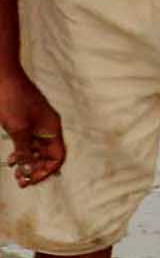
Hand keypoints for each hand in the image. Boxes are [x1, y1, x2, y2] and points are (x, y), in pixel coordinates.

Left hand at [0, 70, 66, 188]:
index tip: (31, 180)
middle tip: (21, 181)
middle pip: (48, 155)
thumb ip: (25, 149)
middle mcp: (48, 126)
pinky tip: (12, 158)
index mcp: (52, 128)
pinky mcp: (25, 120)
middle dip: (36, 169)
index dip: (46, 171)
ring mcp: (36, 123)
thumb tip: (28, 167)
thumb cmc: (12, 99)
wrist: (2, 76)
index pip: (57, 156)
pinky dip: (22, 152)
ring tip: (15, 172)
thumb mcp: (18, 128)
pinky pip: (28, 141)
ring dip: (28, 162)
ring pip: (37, 149)